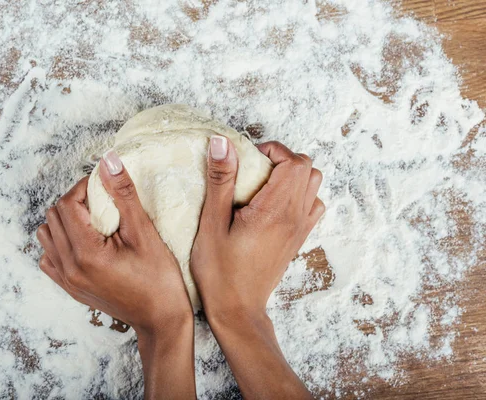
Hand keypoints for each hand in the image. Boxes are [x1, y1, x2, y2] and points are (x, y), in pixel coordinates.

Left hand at [36, 150, 194, 398]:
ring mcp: (66, 280)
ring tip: (93, 220)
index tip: (105, 186)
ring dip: (65, 220)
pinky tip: (85, 241)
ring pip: (46, 235)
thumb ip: (123, 194)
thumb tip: (109, 160)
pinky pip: (49, 256)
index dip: (84, 187)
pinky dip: (61, 241)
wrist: (160, 320)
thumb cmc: (159, 279)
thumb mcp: (144, 232)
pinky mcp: (69, 288)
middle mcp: (69, 268)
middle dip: (75, 201)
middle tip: (102, 201)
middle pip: (53, 216)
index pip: (68, 204)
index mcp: (86, 253)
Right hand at [191, 137, 322, 399]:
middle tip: (253, 170)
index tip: (247, 160)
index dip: (271, 150)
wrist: (238, 310)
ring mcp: (300, 229)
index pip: (293, 161)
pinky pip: (312, 205)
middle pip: (307, 168)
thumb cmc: (219, 271)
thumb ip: (220, 181)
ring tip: (263, 185)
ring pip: (313, 185)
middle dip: (281, 159)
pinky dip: (298, 195)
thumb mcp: (211, 223)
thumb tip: (223, 143)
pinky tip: (273, 204)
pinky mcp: (298, 239)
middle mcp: (294, 217)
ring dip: (291, 176)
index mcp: (274, 210)